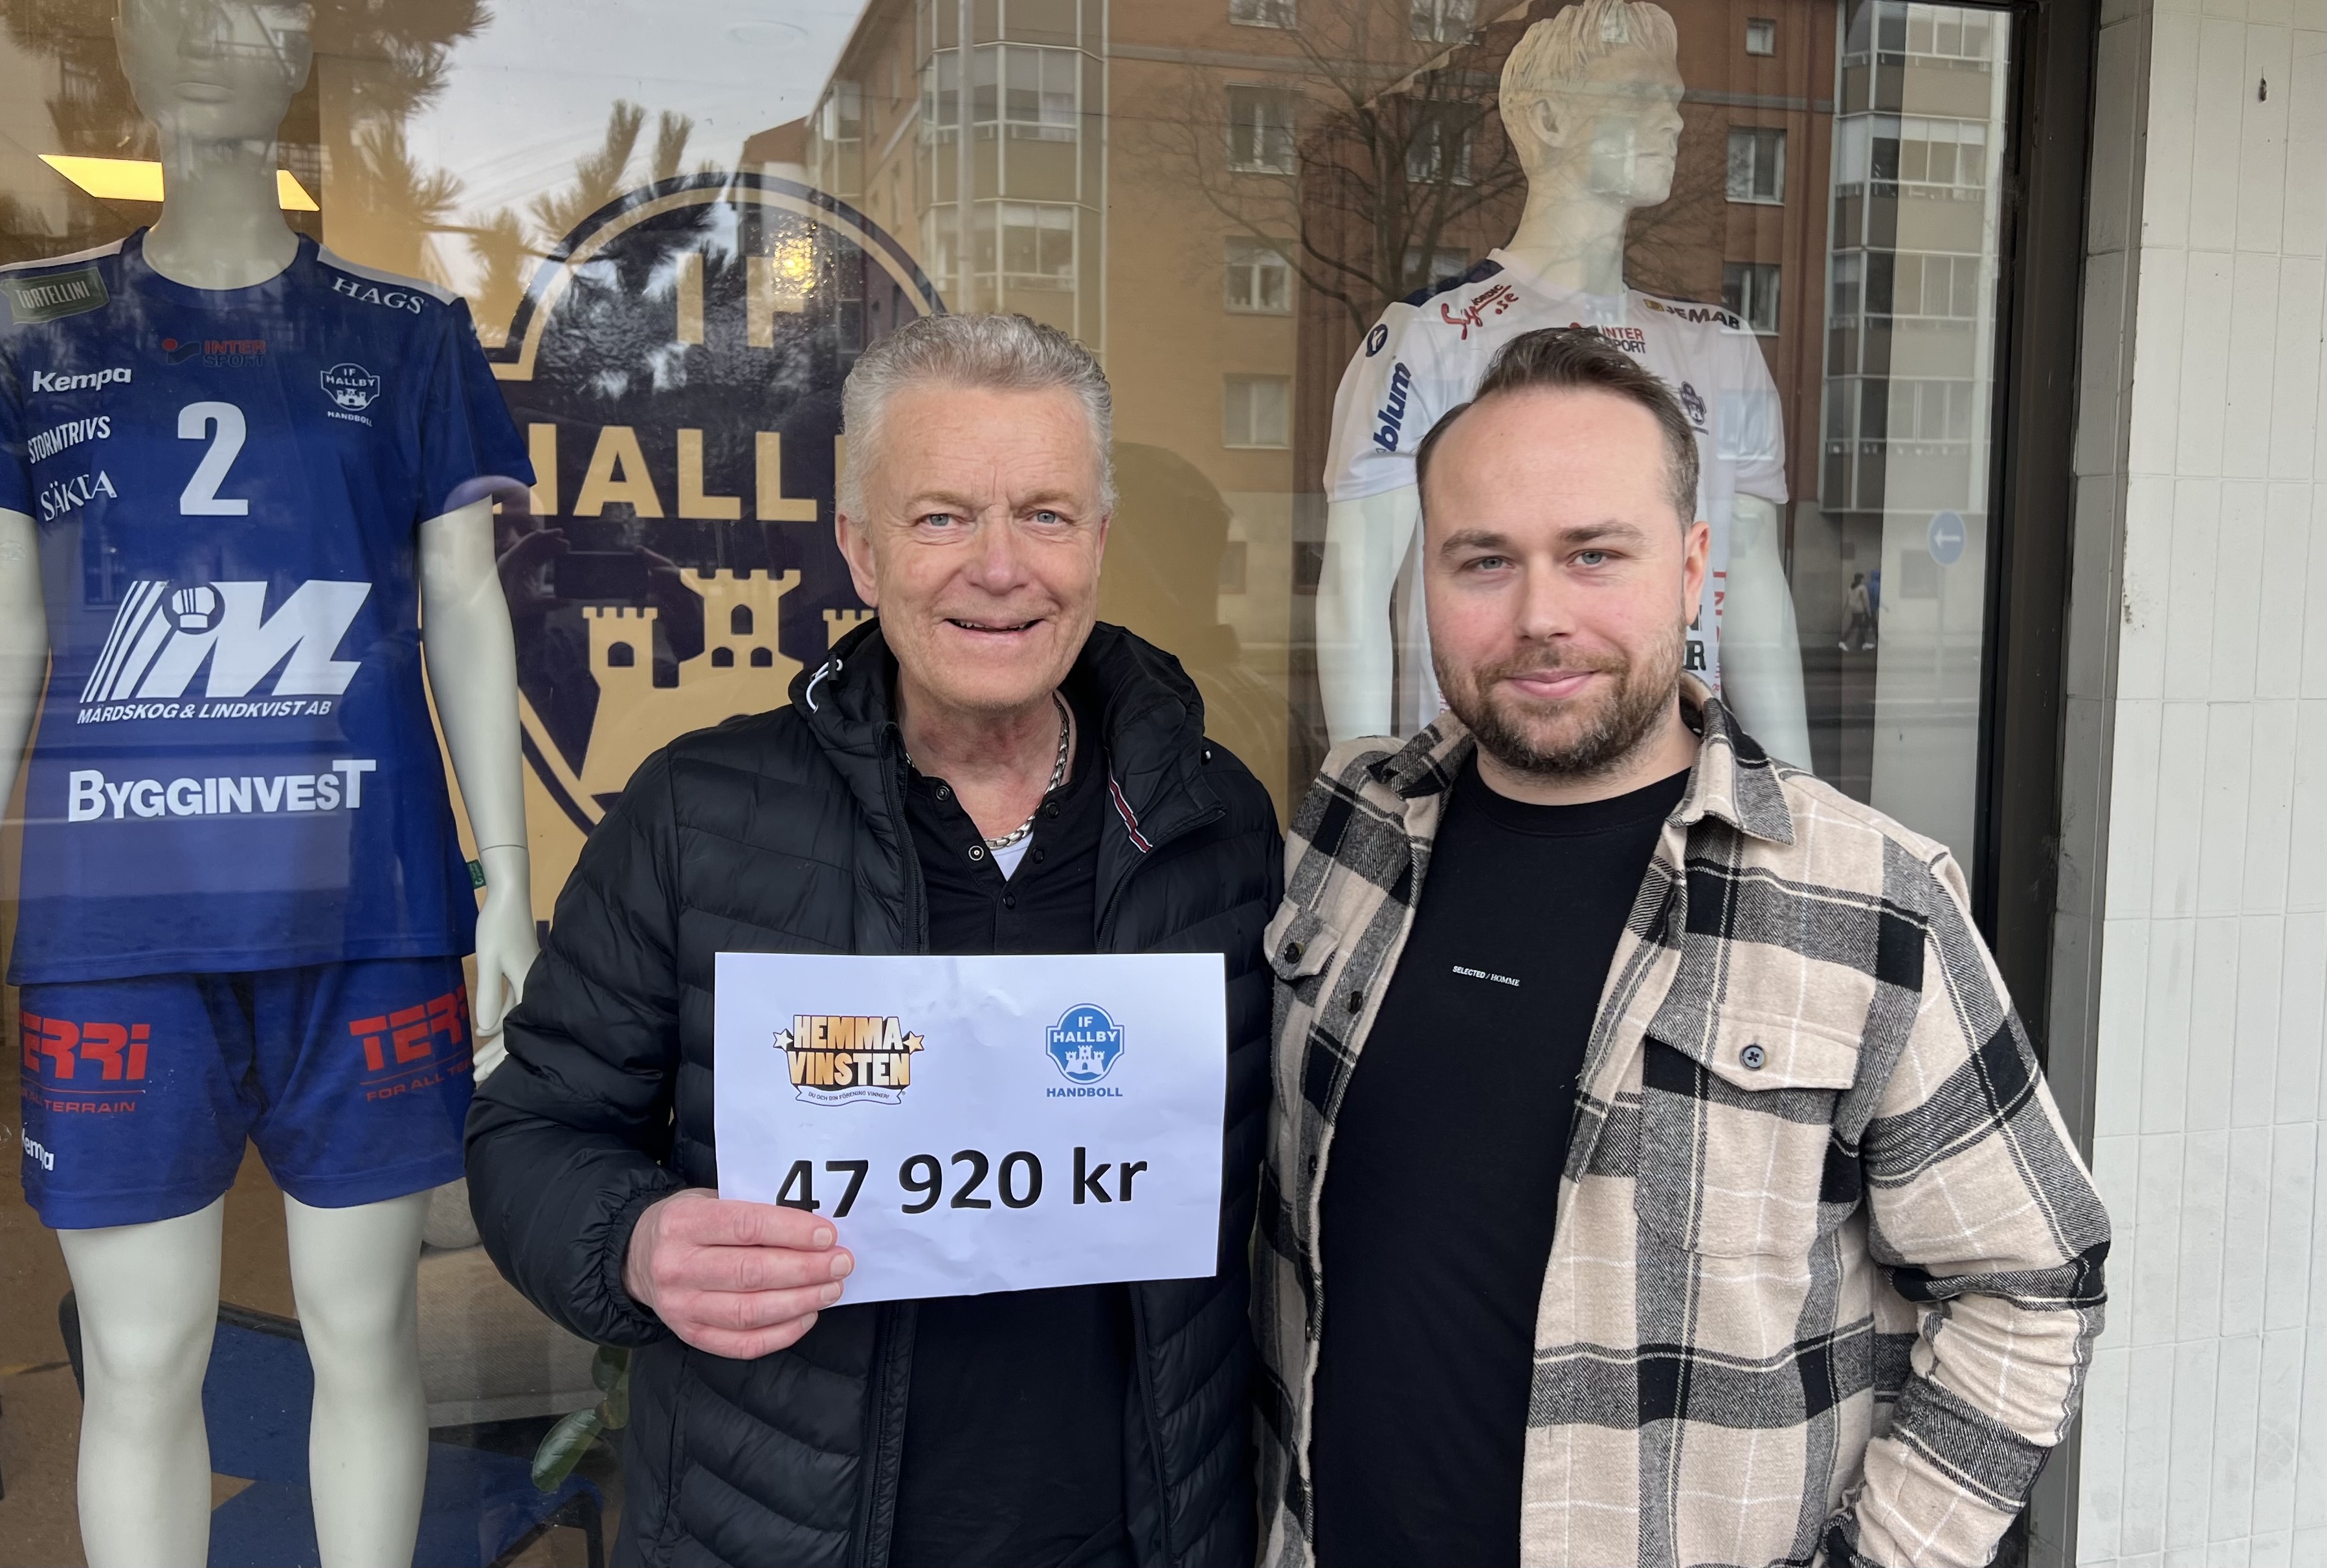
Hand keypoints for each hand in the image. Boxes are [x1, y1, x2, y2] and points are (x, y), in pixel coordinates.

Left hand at [469, 845, 537, 1079]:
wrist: (508, 897)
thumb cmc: (498, 926)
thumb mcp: (489, 959)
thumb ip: (488, 994)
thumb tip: (482, 1029)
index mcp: (529, 986)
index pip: (516, 1031)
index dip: (499, 1055)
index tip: (482, 1074)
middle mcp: (533, 987)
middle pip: (517, 1030)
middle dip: (497, 1056)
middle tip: (476, 1078)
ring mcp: (528, 980)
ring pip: (514, 1019)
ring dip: (496, 1040)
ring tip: (477, 1061)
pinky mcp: (522, 973)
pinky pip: (513, 1005)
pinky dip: (500, 1021)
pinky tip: (487, 1029)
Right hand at [622, 1188, 853, 1357]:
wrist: (639, 1258)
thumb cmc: (691, 1224)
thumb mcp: (710, 1200)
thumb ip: (753, 1210)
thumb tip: (815, 1228)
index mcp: (683, 1223)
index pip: (745, 1226)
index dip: (792, 1231)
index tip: (828, 1235)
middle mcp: (676, 1267)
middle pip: (751, 1272)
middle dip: (806, 1269)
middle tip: (841, 1263)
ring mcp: (680, 1307)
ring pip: (750, 1312)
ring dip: (800, 1302)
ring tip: (832, 1289)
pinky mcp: (690, 1336)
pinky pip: (743, 1344)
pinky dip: (782, 1333)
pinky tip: (808, 1316)